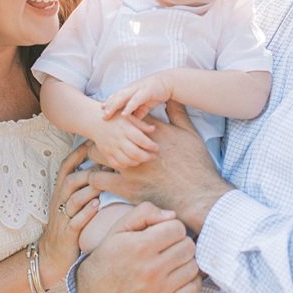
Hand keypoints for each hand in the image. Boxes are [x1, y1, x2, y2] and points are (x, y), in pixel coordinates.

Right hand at [38, 145, 100, 286]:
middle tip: (108, 164)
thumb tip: (103, 168)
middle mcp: (60, 202)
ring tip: (105, 182)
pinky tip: (97, 205)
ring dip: (89, 189)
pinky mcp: (68, 234)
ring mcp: (63, 218)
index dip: (78, 153)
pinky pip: (75, 221)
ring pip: (74, 199)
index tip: (93, 142)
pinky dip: (86, 212)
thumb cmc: (66, 226)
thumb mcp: (71, 204)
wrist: (51, 257)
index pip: (67, 168)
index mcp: (61, 192)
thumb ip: (83, 186)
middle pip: (71, 180)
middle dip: (88, 171)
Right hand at [77, 201, 200, 292]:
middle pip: (188, 247)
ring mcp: (158, 292)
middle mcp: (150, 271)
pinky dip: (189, 282)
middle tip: (168, 248)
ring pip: (193, 267)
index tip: (163, 233)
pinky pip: (194, 290)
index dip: (172, 228)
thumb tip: (173, 216)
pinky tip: (175, 278)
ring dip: (185, 262)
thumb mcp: (120, 227)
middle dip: (180, 243)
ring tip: (171, 263)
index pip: (178, 228)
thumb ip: (145, 212)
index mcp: (140, 247)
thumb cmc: (111, 254)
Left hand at [87, 101, 232, 232]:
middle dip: (103, 136)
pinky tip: (96, 178)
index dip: (119, 120)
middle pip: (108, 134)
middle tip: (101, 139)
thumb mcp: (190, 134)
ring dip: (95, 154)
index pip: (127, 120)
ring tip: (95, 157)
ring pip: (98, 154)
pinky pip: (99, 178)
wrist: (197, 194)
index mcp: (150, 132)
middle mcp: (136, 147)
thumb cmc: (196, 165)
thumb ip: (178, 114)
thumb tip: (174, 98)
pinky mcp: (125, 186)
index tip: (115, 124)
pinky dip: (95, 177)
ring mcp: (129, 166)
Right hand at [93, 112, 157, 169]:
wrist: (95, 121)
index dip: (151, 146)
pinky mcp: (106, 153)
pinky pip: (116, 164)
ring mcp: (111, 147)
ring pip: (126, 161)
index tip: (156, 148)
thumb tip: (153, 129)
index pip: (141, 140)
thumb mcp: (129, 117)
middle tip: (152, 156)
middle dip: (146, 157)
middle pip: (135, 153)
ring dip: (137, 162)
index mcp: (126, 129)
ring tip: (143, 159)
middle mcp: (118, 139)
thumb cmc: (115, 118)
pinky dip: (125, 165)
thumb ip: (141, 124)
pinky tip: (131, 161)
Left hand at [102, 71, 173, 119]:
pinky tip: (124, 114)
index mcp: (130, 90)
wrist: (168, 83)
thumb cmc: (154, 93)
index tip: (100, 111)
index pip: (116, 96)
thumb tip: (131, 123)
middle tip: (101, 115)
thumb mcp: (144, 104)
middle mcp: (131, 88)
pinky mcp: (145, 92)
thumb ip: (137, 112)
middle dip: (108, 106)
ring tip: (107, 114)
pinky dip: (128, 107)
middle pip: (116, 97)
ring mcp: (137, 89)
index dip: (108, 103)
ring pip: (122, 97)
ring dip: (114, 106)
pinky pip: (135, 100)